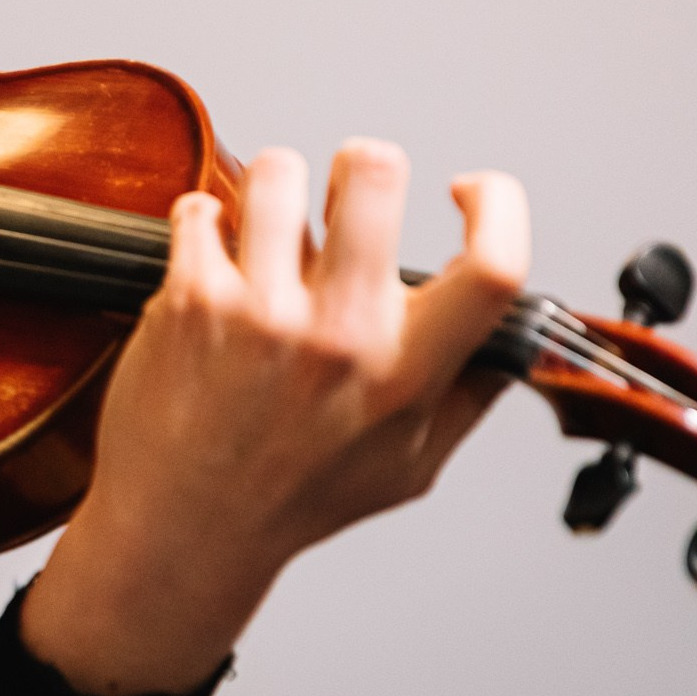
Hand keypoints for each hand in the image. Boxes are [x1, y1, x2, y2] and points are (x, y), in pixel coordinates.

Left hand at [22, 141, 528, 695]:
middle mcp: (337, 335)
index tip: (471, 191)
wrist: (183, 530)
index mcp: (406, 373)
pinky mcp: (189, 301)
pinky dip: (204, 218)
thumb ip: (464, 395)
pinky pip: (199, 209)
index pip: (495, 268)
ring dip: (278, 185)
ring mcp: (258, 312)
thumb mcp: (408, 465)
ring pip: (277, 171)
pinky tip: (212, 248)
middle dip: (366, 165)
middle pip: (375, 173)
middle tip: (349, 194)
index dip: (500, 206)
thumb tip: (512, 338)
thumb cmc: (292, 497)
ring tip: (272, 221)